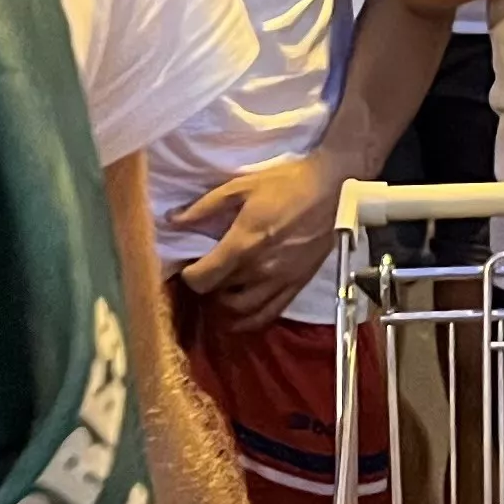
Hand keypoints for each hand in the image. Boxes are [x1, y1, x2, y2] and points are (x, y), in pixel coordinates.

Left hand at [176, 152, 346, 330]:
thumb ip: (204, 207)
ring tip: (223, 290)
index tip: (190, 265)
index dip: (189, 276)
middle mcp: (259, 268)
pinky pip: (270, 314)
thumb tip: (173, 220)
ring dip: (226, 305)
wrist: (330, 187)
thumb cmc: (285, 183)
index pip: (203, 279)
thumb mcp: (240, 186)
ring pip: (242, 310)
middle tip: (206, 273)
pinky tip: (242, 315)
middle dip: (207, 286)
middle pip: (219, 294)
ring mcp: (280, 280)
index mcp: (243, 243)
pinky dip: (251, 320)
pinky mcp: (297, 284)